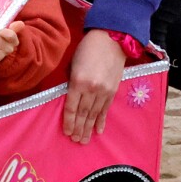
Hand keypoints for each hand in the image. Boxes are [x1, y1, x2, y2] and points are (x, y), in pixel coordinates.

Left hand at [0, 21, 23, 67]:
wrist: (0, 54)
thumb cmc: (3, 40)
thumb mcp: (9, 32)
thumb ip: (14, 27)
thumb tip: (20, 23)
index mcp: (13, 41)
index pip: (11, 36)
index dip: (4, 33)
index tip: (0, 31)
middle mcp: (8, 49)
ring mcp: (1, 56)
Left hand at [62, 28, 126, 143]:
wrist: (111, 40)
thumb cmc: (87, 49)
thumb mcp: (73, 64)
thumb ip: (72, 82)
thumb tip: (69, 98)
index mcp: (78, 81)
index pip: (72, 107)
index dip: (69, 121)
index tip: (67, 132)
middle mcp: (92, 89)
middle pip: (83, 114)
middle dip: (79, 129)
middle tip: (75, 141)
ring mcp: (104, 91)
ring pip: (94, 114)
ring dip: (89, 128)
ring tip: (84, 140)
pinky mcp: (113, 91)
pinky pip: (106, 109)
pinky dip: (102, 121)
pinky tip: (98, 131)